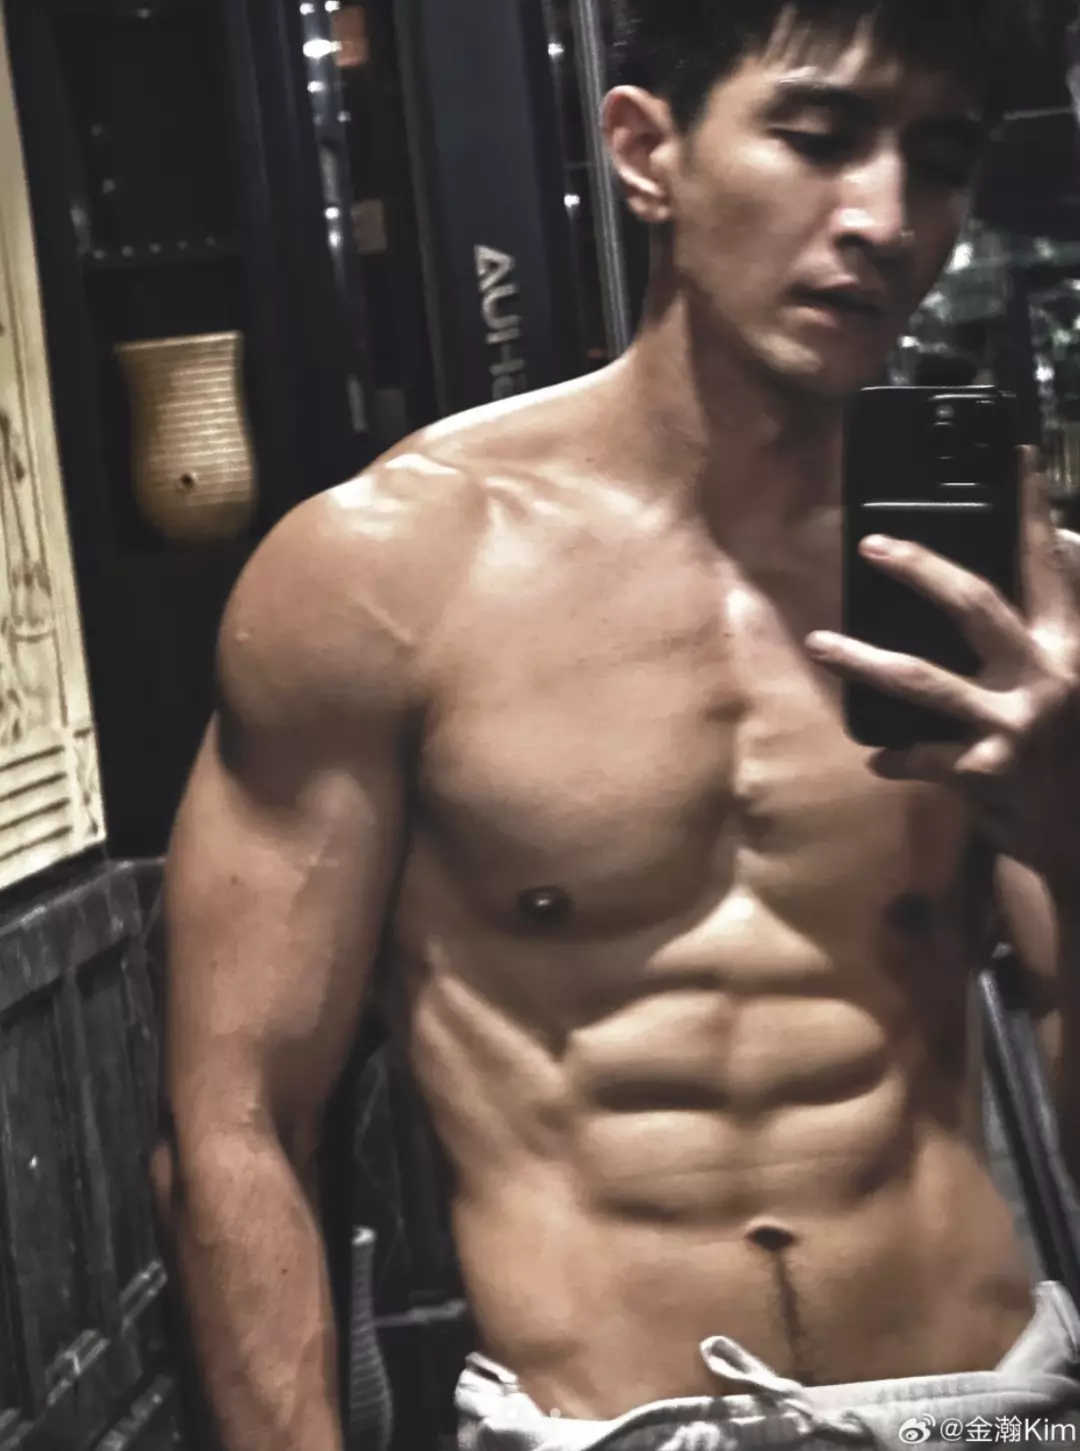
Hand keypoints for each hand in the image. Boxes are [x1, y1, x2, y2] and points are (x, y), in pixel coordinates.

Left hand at [806, 448, 1079, 885]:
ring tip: (820, 642)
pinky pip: (918, 755)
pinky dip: (892, 755)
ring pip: (923, 679)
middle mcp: (1049, 676)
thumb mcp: (1068, 679)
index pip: (1051, 563)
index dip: (1032, 509)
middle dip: (920, 568)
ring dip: (864, 659)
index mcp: (1071, 645)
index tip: (1014, 454)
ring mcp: (1014, 725)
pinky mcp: (984, 773)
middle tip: (871, 544)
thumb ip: (1047, 627)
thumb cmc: (1067, 749)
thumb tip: (1047, 552)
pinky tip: (874, 755)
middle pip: (975, 604)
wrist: (1079, 835)